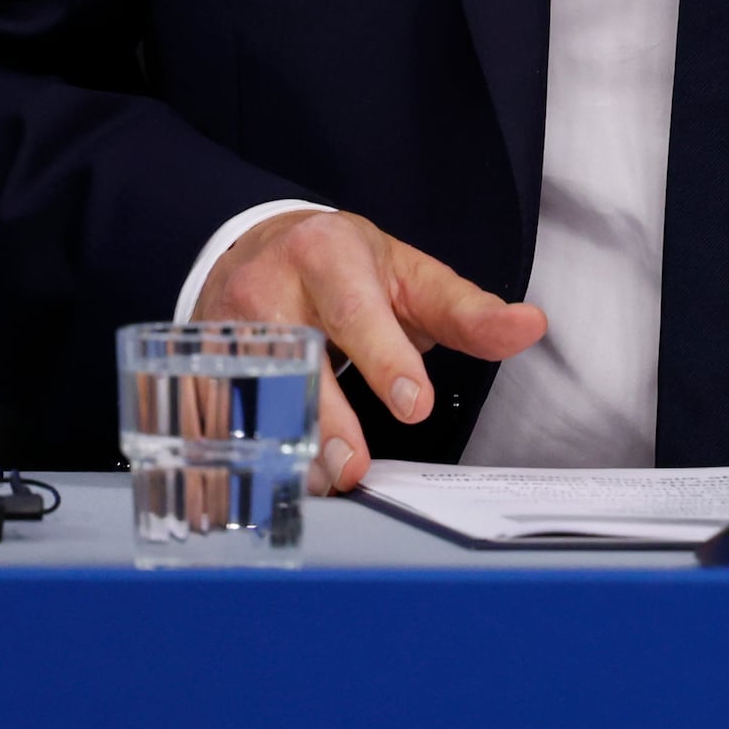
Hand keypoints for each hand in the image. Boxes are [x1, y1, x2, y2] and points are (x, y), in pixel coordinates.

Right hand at [194, 208, 545, 494]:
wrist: (254, 244)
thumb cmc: (345, 266)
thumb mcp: (409, 276)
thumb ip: (468, 310)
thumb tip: (531, 327)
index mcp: (328, 253)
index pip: (357, 311)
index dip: (386, 359)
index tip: (415, 404)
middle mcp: (270, 285)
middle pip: (296, 356)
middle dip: (325, 416)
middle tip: (354, 467)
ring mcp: (224, 325)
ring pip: (250, 392)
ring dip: (284, 445)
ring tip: (320, 482)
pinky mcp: (197, 364)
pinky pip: (214, 416)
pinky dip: (238, 455)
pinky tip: (267, 484)